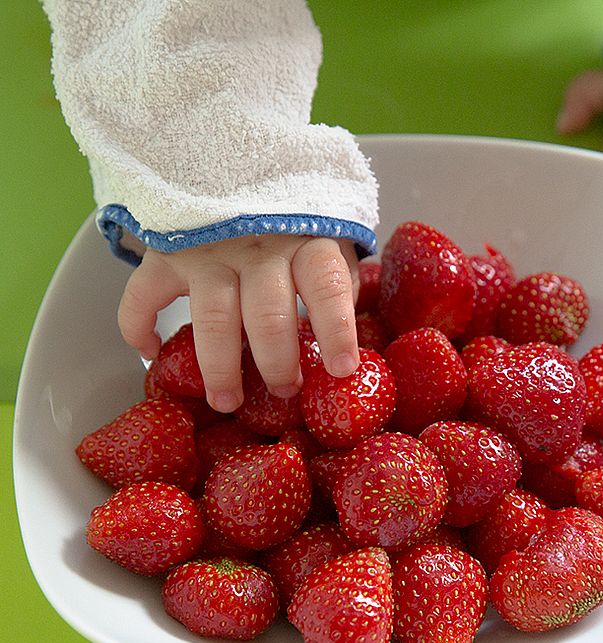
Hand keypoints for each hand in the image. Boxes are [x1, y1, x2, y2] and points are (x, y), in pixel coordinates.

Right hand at [118, 234, 359, 411]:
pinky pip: (142, 293)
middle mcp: (259, 246)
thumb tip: (338, 336)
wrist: (232, 157)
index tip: (341, 370)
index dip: (336, 331)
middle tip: (283, 392)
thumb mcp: (328, 234)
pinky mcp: (167, 251)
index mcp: (306, 240)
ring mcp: (209, 249)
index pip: (326, 286)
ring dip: (219, 366)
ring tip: (227, 401)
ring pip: (213, 318)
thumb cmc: (291, 215)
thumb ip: (335, 279)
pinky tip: (151, 353)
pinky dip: (137, 326)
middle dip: (276, 363)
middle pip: (268, 315)